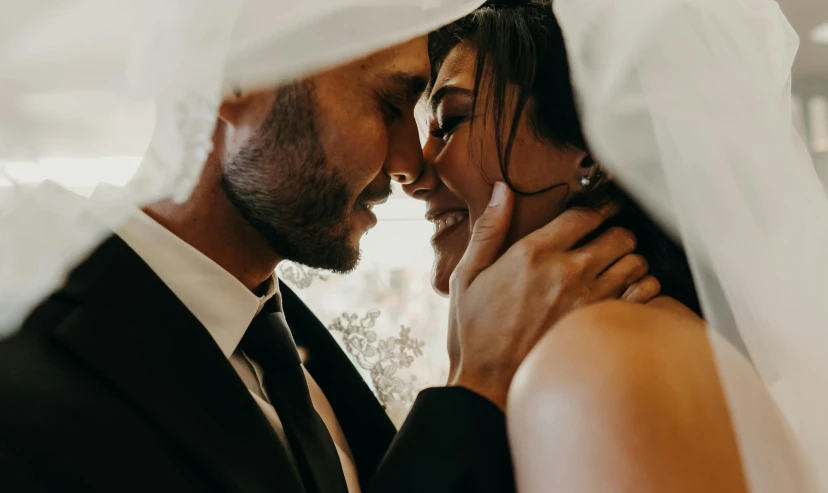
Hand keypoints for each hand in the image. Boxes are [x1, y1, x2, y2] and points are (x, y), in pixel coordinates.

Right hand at [446, 182, 658, 409]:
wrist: (487, 385)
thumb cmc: (474, 332)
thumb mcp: (466, 275)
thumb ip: (489, 229)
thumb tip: (501, 190)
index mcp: (533, 253)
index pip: (584, 214)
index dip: (598, 208)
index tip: (602, 209)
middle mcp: (566, 272)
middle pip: (618, 235)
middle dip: (617, 232)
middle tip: (610, 239)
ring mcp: (589, 301)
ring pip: (634, 263)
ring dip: (630, 260)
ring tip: (618, 265)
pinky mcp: (601, 327)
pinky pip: (643, 296)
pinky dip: (642, 289)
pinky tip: (627, 292)